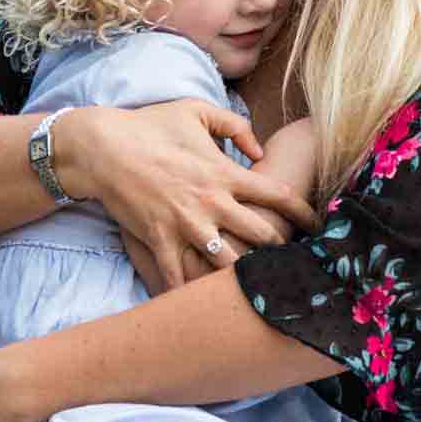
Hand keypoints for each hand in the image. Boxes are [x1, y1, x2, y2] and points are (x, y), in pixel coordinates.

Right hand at [56, 101, 315, 289]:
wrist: (102, 147)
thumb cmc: (149, 125)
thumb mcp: (196, 111)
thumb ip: (235, 125)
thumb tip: (259, 149)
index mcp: (225, 173)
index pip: (278, 195)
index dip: (305, 213)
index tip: (318, 226)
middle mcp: (212, 202)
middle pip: (263, 235)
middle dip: (283, 252)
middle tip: (294, 263)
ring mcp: (186, 224)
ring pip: (228, 263)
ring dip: (245, 277)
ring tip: (261, 291)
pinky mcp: (159, 239)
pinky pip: (178, 275)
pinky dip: (189, 293)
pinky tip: (200, 310)